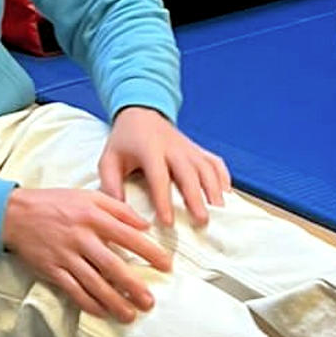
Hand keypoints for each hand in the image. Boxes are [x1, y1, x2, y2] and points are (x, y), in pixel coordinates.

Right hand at [2, 186, 172, 322]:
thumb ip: (119, 208)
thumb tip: (145, 224)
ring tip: (131, 314)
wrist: (14, 213)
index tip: (167, 265)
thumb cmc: (56, 202)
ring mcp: (65, 256)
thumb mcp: (89, 196)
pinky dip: (88, 303)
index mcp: (93, 216)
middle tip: (150, 301)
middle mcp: (81, 237)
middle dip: (134, 286)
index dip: (150, 252)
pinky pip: (73, 290)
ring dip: (114, 301)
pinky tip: (103, 312)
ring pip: (94, 283)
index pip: (128, 236)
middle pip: (112, 265)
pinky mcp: (51, 270)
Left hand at [97, 107, 231, 227]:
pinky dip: (223, 176)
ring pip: (207, 168)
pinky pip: (215, 162)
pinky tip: (226, 193)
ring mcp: (189, 148)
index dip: (164, 201)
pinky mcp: (198, 149)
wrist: (141, 114)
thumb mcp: (109, 160)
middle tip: (202, 220)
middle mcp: (173, 148)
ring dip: (214, 190)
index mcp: (150, 150)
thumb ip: (110, 185)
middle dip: (197, 198)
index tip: (168, 222)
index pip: (159, 177)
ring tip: (218, 211)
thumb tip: (119, 212)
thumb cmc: (124, 141)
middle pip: (189, 173)